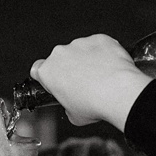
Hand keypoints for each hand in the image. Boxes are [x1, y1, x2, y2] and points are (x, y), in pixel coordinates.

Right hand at [29, 34, 151, 129]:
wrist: (118, 92)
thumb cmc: (94, 104)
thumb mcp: (73, 116)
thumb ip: (67, 105)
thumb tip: (73, 104)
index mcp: (48, 72)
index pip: (38, 69)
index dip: (47, 76)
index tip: (55, 81)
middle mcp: (60, 53)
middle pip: (61, 59)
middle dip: (70, 69)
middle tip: (84, 84)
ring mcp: (80, 43)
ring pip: (81, 51)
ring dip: (88, 60)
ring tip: (101, 77)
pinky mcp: (99, 39)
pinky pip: (99, 45)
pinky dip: (104, 53)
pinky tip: (110, 68)